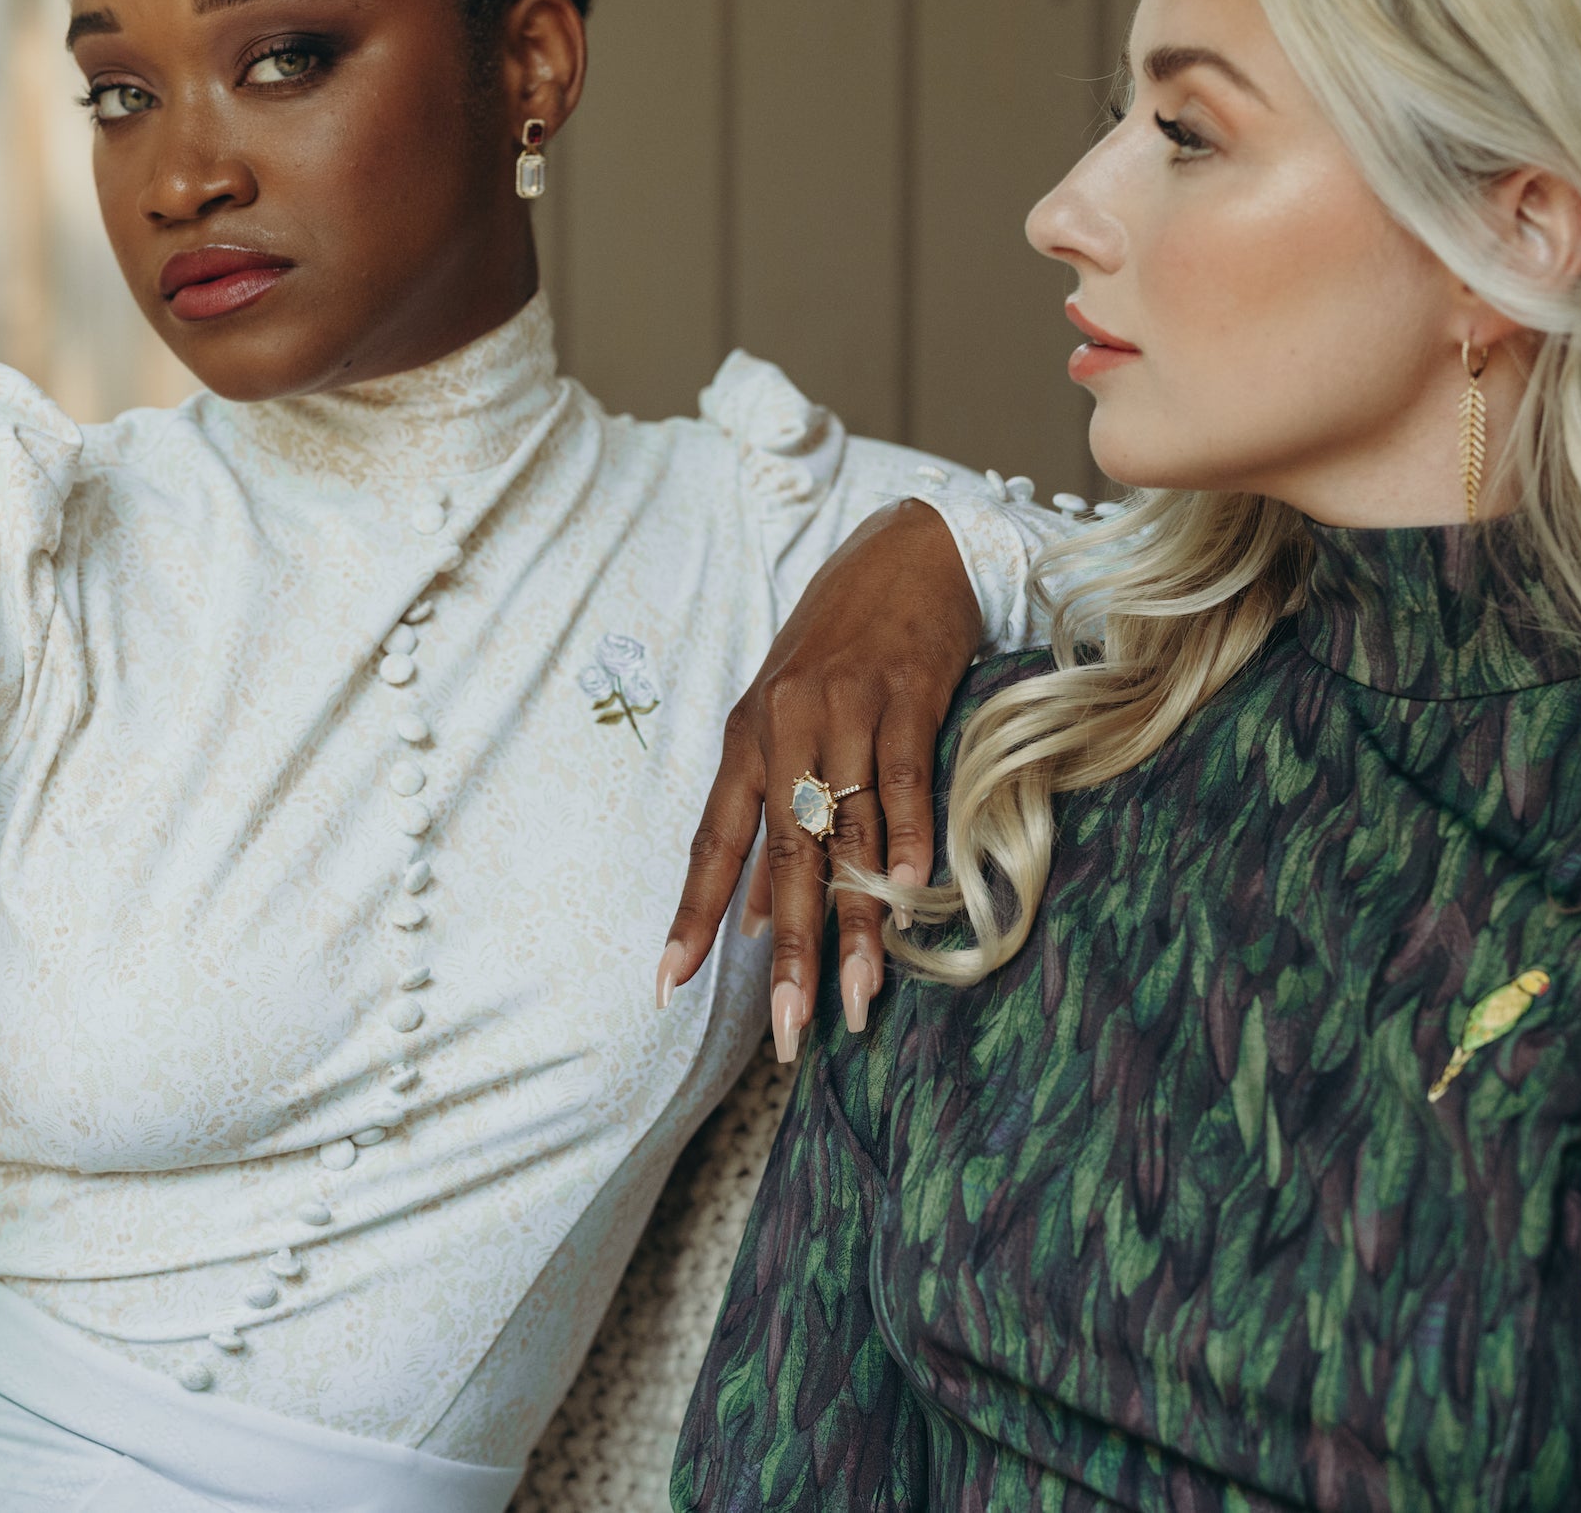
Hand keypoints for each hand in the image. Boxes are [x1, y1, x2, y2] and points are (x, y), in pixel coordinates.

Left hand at [656, 500, 983, 1059]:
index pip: (712, 842)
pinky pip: (904, 778)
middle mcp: (785, 725)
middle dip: (787, 950)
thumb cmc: (844, 643)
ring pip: (844, 832)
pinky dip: (907, 837)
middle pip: (780, 855)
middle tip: (789, 1029)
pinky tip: (910, 893)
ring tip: (860, 997)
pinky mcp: (907, 692)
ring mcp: (846, 708)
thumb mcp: (790, 718)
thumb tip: (756, 921)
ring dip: (857, 921)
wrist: (909, 551)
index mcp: (745, 736)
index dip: (692, 915)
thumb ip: (772, 813)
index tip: (670, 985)